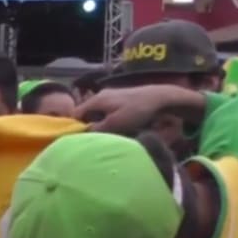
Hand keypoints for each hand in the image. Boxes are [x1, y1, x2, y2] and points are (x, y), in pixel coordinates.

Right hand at [73, 85, 204, 134]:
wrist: (162, 98)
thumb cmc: (137, 111)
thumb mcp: (114, 124)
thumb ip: (96, 129)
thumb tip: (83, 135)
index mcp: (96, 100)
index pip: (75, 115)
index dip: (75, 128)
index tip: (80, 140)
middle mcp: (101, 96)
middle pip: (86, 114)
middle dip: (89, 127)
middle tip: (96, 140)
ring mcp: (112, 96)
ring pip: (98, 114)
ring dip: (101, 125)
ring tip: (108, 136)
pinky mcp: (122, 99)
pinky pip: (108, 112)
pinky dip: (110, 120)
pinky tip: (119, 128)